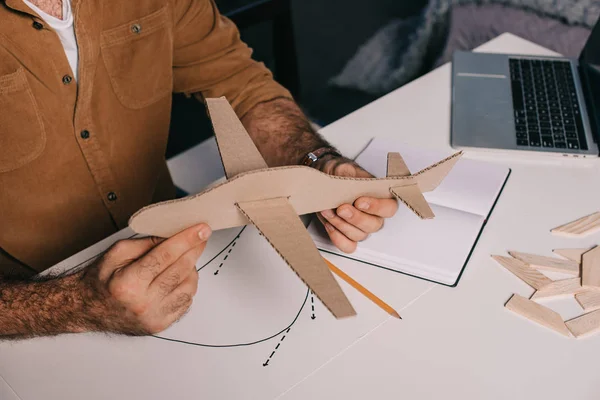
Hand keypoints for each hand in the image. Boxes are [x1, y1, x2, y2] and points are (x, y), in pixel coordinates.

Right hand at [80, 224, 211, 334]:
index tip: (202, 229)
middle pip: (182, 270)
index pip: (166, 256)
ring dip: (191, 268)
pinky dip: (187, 286)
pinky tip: (178, 277)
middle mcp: (143, 304)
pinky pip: (186, 301)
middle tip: (202, 236)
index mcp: (129, 284)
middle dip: (195, 250)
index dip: (187, 239)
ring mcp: (154, 317)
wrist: (88, 310)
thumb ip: (146, 243)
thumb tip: (174, 235)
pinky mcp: (161, 325)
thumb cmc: (102, 280)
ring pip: (189, 286)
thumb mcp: (116, 253)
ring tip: (183, 259)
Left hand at [316, 157, 397, 252]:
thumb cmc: (337, 175)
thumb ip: (349, 174)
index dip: (376, 207)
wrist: (323, 182)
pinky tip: (330, 225)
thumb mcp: (343, 169)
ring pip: (359, 235)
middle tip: (341, 208)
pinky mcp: (348, 236)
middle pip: (374, 225)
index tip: (359, 201)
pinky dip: (338, 239)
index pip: (389, 208)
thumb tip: (350, 181)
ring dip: (341, 225)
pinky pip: (348, 246)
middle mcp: (374, 215)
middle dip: (355, 218)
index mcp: (380, 197)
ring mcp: (361, 228)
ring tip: (329, 211)